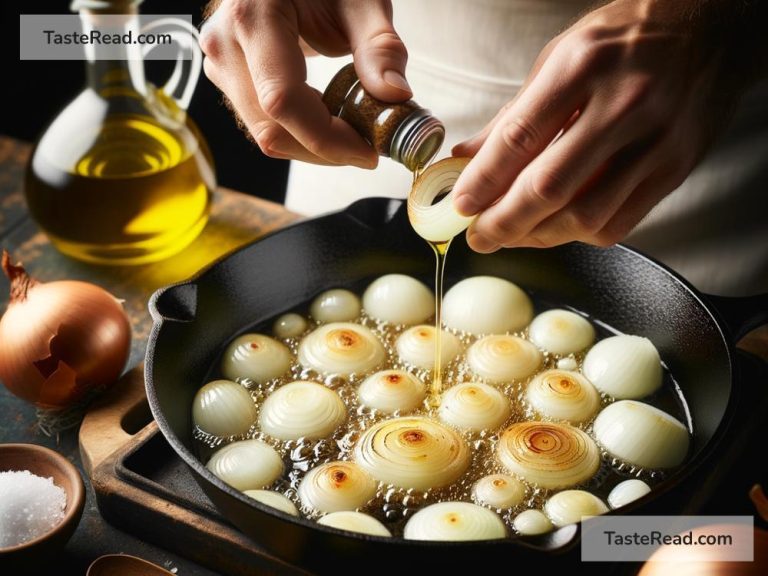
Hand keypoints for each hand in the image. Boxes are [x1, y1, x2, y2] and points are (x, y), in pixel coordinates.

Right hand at [199, 0, 410, 167]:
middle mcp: (225, 43)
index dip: (327, 138)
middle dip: (325, 150)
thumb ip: (380, 47)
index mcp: (253, 15)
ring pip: (266, 135)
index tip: (368, 152)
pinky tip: (331, 120)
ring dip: (314, 145)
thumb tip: (396, 96)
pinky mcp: (229, 77)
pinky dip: (301, 133)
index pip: (283, 100)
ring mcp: (221, 62)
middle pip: (272, 129)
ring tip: (353, 131)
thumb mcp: (361, 0)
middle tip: (369, 147)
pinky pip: (264, 123)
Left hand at [451, 0, 746, 251]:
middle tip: (480, 236)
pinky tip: (558, 228)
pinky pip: (620, 222)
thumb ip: (515, 114)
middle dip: (504, 222)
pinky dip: (579, 234)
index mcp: (583, 67)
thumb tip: (468, 159)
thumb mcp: (561, 57)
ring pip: (585, 215)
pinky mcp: (675, 168)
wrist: (710, 30)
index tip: (461, 206)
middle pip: (550, 186)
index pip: (520, 137)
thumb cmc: (625, 41)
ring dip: (539, 236)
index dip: (484, 181)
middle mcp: (622, 104)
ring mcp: (655, 140)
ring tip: (514, 235)